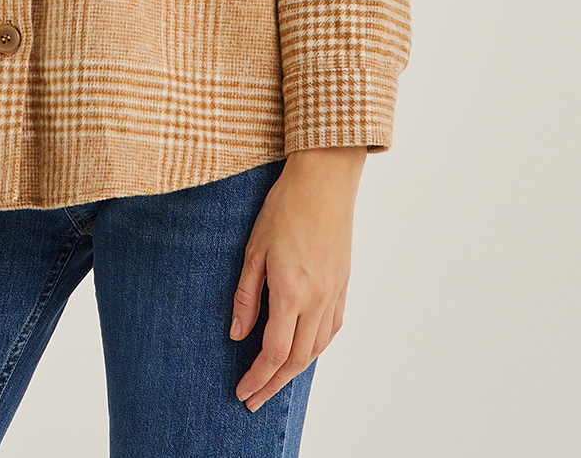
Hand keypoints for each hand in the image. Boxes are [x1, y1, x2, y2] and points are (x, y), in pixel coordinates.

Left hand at [229, 146, 365, 411]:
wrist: (325, 180)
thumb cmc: (285, 206)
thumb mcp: (253, 248)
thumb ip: (246, 296)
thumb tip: (237, 334)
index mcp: (291, 292)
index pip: (274, 352)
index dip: (257, 378)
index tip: (242, 392)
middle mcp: (317, 300)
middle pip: (297, 360)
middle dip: (273, 384)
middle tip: (253, 399)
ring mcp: (334, 293)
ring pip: (317, 348)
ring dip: (295, 371)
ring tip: (274, 380)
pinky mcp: (343, 284)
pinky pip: (331, 329)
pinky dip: (316, 348)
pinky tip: (304, 349)